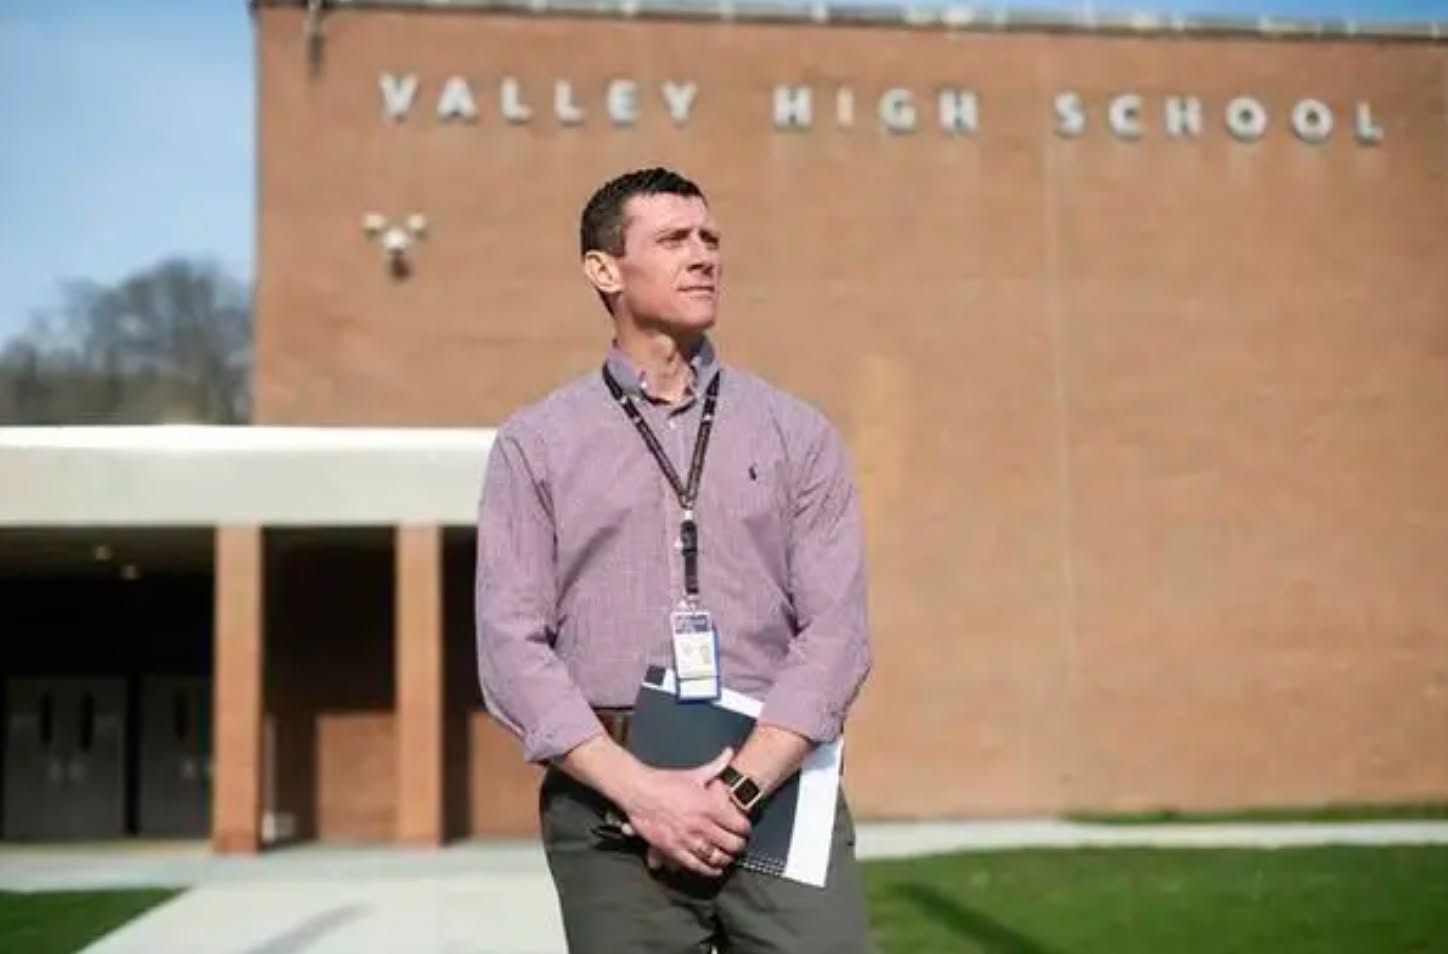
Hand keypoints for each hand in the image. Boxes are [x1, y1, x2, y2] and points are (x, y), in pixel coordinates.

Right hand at [619, 748, 749, 877]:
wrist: (639, 791)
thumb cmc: (666, 781)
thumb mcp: (694, 774)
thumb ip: (716, 766)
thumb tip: (730, 753)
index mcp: (709, 805)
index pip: (739, 824)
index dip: (746, 829)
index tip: (745, 830)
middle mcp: (701, 824)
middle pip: (731, 844)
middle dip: (739, 846)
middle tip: (740, 845)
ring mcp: (687, 838)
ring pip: (715, 857)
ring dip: (726, 859)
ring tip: (729, 857)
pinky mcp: (673, 849)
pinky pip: (696, 865)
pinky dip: (708, 870)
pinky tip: (714, 869)